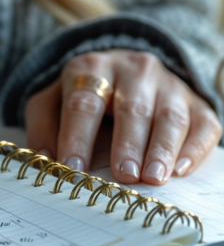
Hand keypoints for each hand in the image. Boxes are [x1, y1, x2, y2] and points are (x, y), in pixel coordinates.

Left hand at [25, 50, 221, 184]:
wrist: (122, 70)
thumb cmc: (82, 94)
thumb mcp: (51, 102)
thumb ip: (43, 126)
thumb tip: (45, 160)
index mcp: (92, 68)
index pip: (83, 103)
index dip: (77, 135)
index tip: (73, 166)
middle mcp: (133, 70)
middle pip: (131, 108)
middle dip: (127, 143)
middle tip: (123, 175)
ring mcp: (167, 84)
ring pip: (169, 116)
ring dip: (162, 149)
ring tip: (153, 178)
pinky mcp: (194, 101)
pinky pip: (202, 123)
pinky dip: (193, 147)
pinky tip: (180, 169)